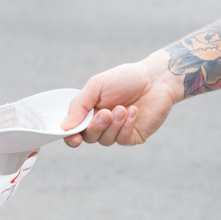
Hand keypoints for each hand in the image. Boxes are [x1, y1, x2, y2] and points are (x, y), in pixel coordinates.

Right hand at [61, 58, 182, 146]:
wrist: (156, 79)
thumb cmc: (126, 79)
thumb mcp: (97, 85)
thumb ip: (79, 105)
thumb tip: (64, 127)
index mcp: (89, 111)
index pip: (74, 131)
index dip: (71, 137)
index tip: (74, 139)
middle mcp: (102, 124)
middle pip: (89, 137)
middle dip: (96, 126)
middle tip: (106, 113)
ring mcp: (117, 131)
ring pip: (105, 141)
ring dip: (114, 125)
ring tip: (123, 108)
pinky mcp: (133, 136)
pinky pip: (122, 139)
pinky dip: (126, 126)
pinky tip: (133, 111)